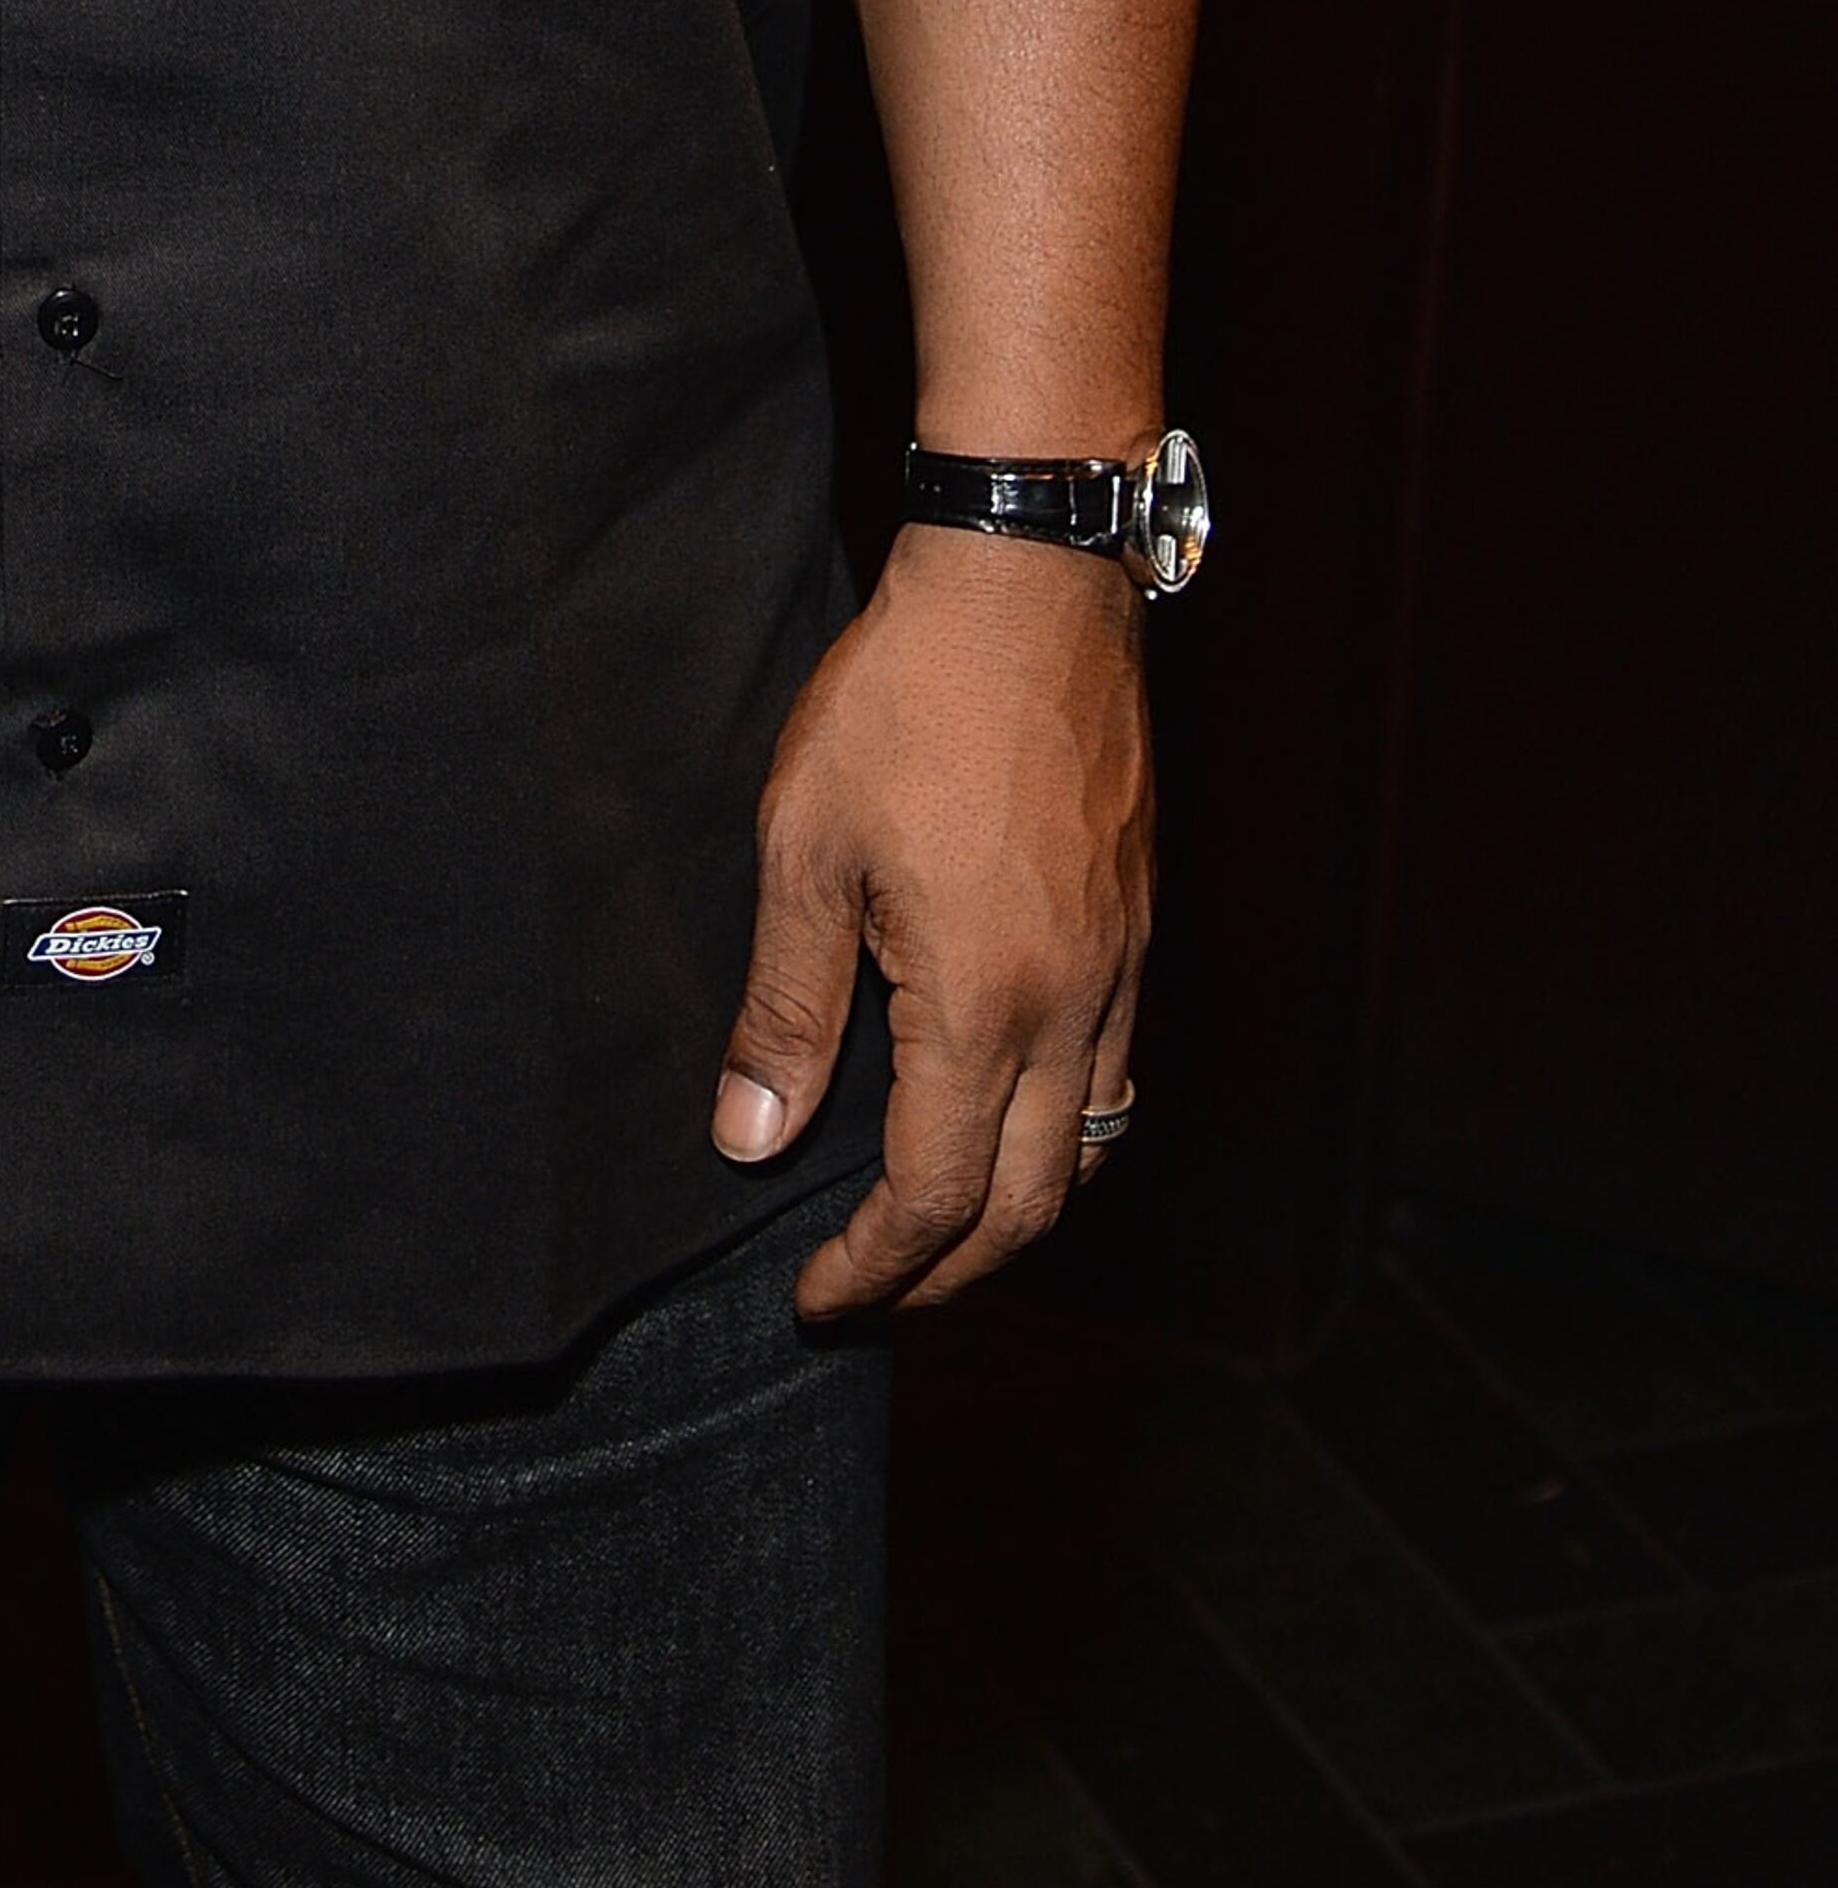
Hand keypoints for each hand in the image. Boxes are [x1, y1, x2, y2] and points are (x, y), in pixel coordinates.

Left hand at [710, 524, 1149, 1317]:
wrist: (1028, 587)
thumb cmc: (905, 704)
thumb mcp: (806, 849)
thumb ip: (784, 1008)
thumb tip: (750, 1142)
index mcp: (985, 1004)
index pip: (935, 1195)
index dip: (873, 1266)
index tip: (814, 1301)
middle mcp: (1074, 1007)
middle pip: (1031, 1206)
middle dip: (948, 1271)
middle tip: (870, 1291)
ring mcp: (1121, 966)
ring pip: (1089, 1147)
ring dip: (1016, 1214)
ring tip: (934, 1228)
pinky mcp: (1136, 921)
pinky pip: (1115, 1074)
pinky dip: (1061, 1132)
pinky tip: (1003, 1111)